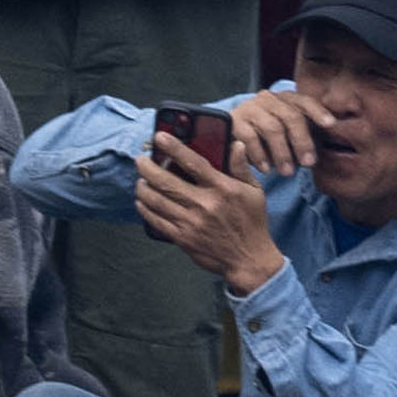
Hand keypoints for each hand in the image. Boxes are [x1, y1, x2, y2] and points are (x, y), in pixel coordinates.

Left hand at [137, 116, 283, 297]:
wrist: (249, 259)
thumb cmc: (252, 223)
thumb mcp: (254, 192)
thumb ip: (241, 168)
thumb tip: (235, 145)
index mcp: (223, 189)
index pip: (194, 163)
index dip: (174, 148)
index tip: (159, 137)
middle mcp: (205, 204)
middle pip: (165, 181)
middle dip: (147, 167)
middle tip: (141, 160)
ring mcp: (191, 222)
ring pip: (155, 200)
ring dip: (142, 187)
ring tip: (141, 180)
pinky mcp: (183, 238)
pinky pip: (156, 219)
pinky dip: (144, 208)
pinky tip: (142, 201)